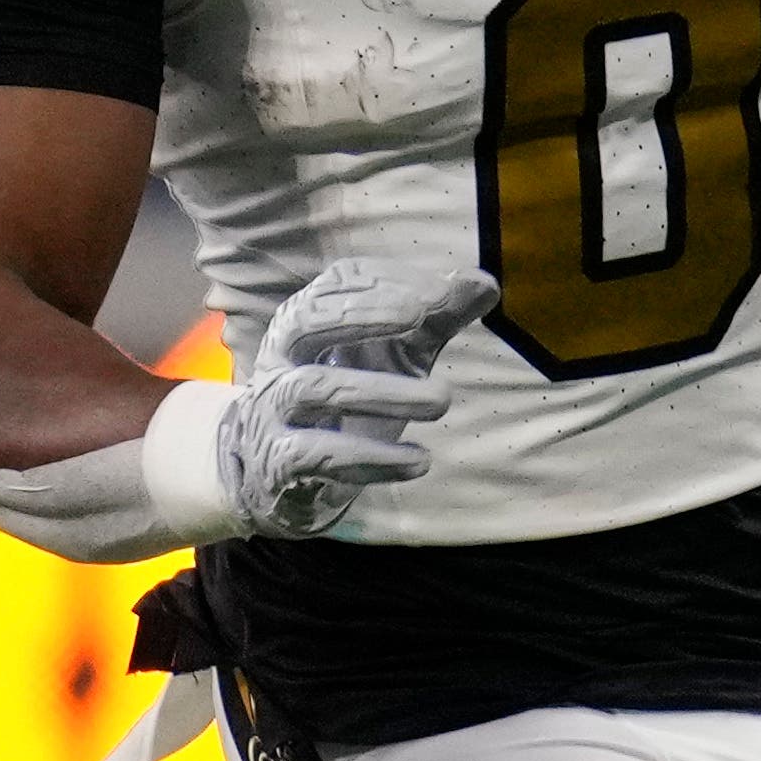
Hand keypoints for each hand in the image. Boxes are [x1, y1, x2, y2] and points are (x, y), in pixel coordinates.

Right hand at [219, 261, 492, 535]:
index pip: (337, 285)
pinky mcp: (278, 462)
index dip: (387, 283)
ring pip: (315, 388)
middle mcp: (281, 358)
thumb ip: (434, 320)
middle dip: (361, 314)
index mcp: (306, 321)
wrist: (276, 476)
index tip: (442, 292)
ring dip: (385, 391)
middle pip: (304, 322)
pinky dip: (373, 458)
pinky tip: (419, 461)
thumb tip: (486, 283)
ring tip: (443, 400)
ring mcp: (273, 409)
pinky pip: (318, 454)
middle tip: (421, 317)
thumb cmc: (345, 399)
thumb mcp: (392, 356)